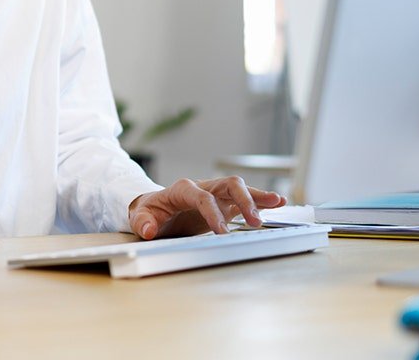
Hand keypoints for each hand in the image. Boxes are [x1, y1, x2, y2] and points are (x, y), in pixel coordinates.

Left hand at [127, 177, 286, 239]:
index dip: (213, 212)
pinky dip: (261, 200)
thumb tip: (148, 230)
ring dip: (257, 196)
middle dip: (244, 200)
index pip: (202, 196)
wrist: (154, 210)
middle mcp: (203, 187)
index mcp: (182, 189)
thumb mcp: (140, 217)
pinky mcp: (224, 204)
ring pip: (240, 188)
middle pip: (228, 184)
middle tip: (256, 222)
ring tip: (278, 203)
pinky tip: (278, 203)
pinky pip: (244, 199)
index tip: (222, 233)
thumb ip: (142, 222)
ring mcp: (216, 195)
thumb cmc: (149, 212)